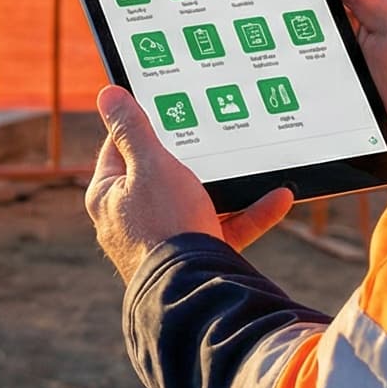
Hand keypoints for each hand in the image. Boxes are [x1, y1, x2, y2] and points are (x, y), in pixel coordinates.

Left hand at [85, 85, 295, 283]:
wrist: (193, 293)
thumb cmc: (163, 224)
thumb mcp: (150, 164)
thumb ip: (133, 128)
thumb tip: (108, 94)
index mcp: (109, 195)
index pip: (118, 147)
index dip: (140, 124)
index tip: (165, 105)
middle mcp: (131, 220)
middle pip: (160, 175)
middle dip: (192, 156)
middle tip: (213, 132)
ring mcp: (163, 241)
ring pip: (198, 202)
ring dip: (228, 185)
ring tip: (252, 164)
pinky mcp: (194, 260)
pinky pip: (224, 229)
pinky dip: (250, 214)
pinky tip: (278, 197)